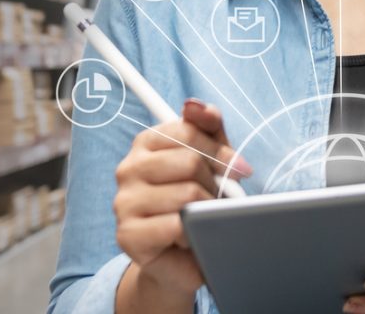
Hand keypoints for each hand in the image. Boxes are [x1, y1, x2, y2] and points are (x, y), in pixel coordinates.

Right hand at [112, 99, 250, 304]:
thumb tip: (195, 104)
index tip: (240, 169)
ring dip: (207, 210)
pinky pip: (176, 226)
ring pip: (187, 194)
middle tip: (219, 200)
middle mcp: (128, 168)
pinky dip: (194, 234)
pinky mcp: (127, 234)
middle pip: (190, 161)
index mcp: (146, 143)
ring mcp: (124, 201)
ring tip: (204, 218)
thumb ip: (207, 128)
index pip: (188, 130)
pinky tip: (191, 238)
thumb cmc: (197, 204)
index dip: (221, 150)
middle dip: (216, 184)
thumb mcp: (210, 160)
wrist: (181, 260)